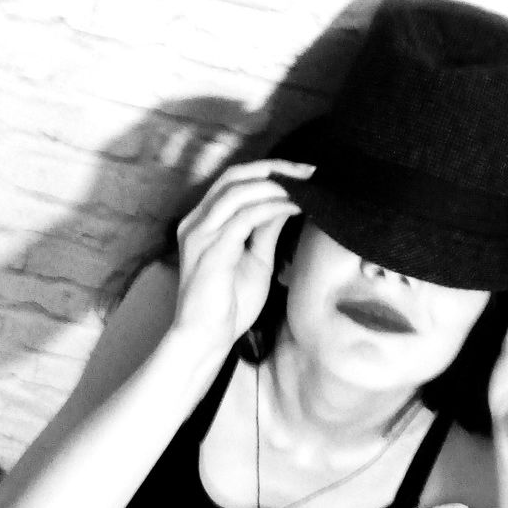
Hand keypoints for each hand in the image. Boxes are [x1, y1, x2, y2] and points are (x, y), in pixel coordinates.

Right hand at [172, 159, 308, 354]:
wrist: (206, 338)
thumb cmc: (228, 305)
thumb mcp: (256, 260)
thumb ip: (266, 230)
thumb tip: (286, 203)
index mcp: (203, 222)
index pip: (234, 180)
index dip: (269, 171)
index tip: (303, 174)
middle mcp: (197, 221)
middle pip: (235, 176)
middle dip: (275, 169)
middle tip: (310, 173)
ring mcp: (201, 234)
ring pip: (239, 190)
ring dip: (276, 185)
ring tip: (305, 189)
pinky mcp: (212, 250)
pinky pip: (245, 217)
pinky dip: (272, 208)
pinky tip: (293, 208)